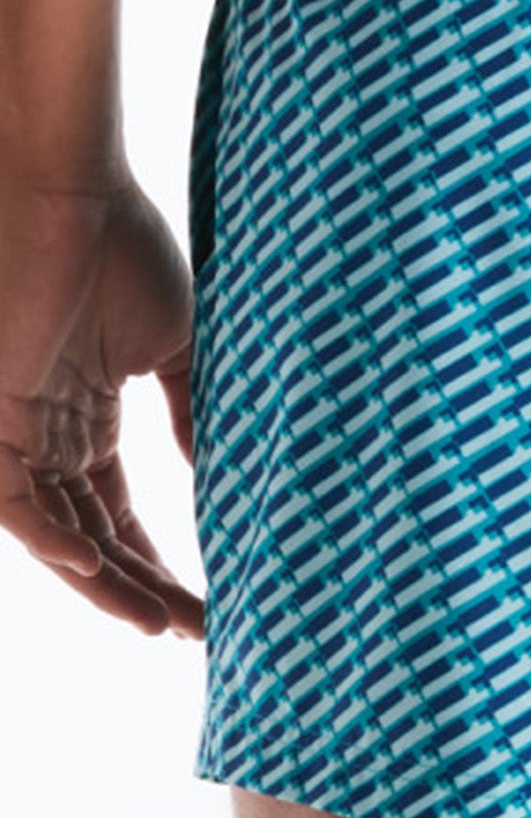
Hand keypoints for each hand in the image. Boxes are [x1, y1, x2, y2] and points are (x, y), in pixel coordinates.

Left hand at [0, 169, 203, 636]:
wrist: (71, 189)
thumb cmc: (122, 250)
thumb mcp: (174, 347)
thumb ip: (189, 414)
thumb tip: (222, 474)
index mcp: (85, 419)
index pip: (117, 514)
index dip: (158, 562)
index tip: (211, 599)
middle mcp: (45, 436)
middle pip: (91, 537)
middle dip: (141, 589)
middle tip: (196, 628)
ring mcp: (14, 428)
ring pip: (53, 533)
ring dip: (103, 583)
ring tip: (157, 621)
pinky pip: (10, 496)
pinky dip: (50, 536)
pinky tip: (98, 568)